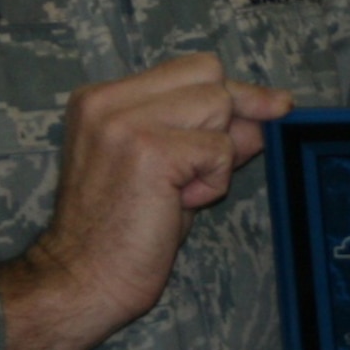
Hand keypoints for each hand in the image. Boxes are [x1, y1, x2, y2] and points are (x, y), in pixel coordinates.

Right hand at [0, 53, 291, 349]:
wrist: (80, 282)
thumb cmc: (123, 233)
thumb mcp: (170, 169)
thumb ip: (210, 133)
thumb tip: (269, 109)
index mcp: (101, 98)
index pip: (190, 68)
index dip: (231, 92)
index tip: (269, 106)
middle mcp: (108, 99)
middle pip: (209, 72)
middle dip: (228, 115)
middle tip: (206, 166)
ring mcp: (126, 121)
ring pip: (218, 104)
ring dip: (215, 153)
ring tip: (177, 191)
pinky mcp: (150, 150)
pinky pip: (218, 148)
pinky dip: (213, 181)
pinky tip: (177, 205)